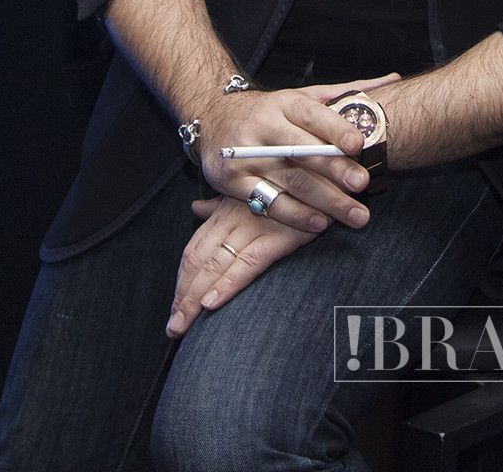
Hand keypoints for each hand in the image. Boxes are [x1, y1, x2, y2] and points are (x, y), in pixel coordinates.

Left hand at [166, 195, 331, 337]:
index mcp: (227, 210)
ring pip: (216, 264)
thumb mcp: (253, 190)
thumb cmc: (293, 186)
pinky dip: (227, 283)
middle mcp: (235, 217)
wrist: (329, 175)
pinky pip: (248, 263)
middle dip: (183, 295)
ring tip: (182, 326)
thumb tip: (195, 208)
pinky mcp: (280, 235)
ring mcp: (256, 225)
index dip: (183, 279)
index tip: (175, 306)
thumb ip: (221, 205)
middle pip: (199, 260)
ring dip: (195, 298)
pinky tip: (211, 304)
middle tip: (173, 327)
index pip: (195, 249)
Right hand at [195, 72, 398, 231]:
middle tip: (363, 184)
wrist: (213, 116)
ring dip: (324, 201)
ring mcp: (245, 156)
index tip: (359, 144)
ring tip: (355, 215)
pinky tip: (320, 223)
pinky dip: (295, 215)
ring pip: (289, 181)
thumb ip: (346, 93)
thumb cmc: (272, 111)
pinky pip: (268, 202)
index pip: (311, 113)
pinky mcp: (232, 182)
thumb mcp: (303, 96)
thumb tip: (394, 80)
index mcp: (283, 103)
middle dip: (334, 170)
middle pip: (301, 151)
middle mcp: (262, 127)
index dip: (334, 128)